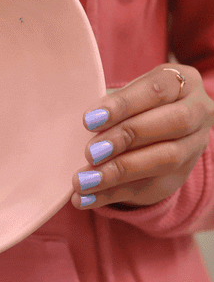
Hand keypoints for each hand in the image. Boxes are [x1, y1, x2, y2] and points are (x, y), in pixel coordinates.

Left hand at [72, 63, 213, 208]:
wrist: (154, 129)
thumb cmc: (135, 104)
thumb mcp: (127, 94)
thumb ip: (112, 105)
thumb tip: (89, 123)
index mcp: (184, 82)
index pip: (157, 90)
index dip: (123, 105)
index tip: (89, 120)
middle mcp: (199, 112)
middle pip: (172, 123)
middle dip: (126, 138)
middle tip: (90, 152)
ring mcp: (193, 147)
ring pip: (164, 159)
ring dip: (118, 172)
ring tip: (82, 181)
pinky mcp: (179, 177)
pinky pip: (147, 188)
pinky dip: (110, 195)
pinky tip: (83, 199)